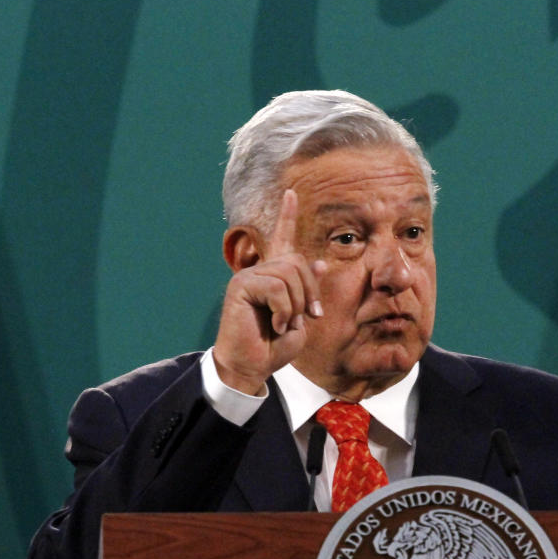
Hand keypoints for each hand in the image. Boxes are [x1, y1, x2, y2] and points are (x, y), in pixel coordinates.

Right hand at [213, 190, 324, 393]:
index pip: (283, 240)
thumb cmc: (273, 347)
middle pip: (298, 262)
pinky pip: (276, 287)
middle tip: (305, 318)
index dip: (287, 216)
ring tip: (284, 323)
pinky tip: (275, 324)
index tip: (291, 193)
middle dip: (309, 293)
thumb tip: (316, 263)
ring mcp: (248, 276)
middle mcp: (260, 271)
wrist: (251, 366)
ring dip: (296, 305)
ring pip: (289, 275)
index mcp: (274, 276)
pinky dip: (284, 309)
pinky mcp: (240, 286)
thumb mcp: (300, 319)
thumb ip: (307, 292)